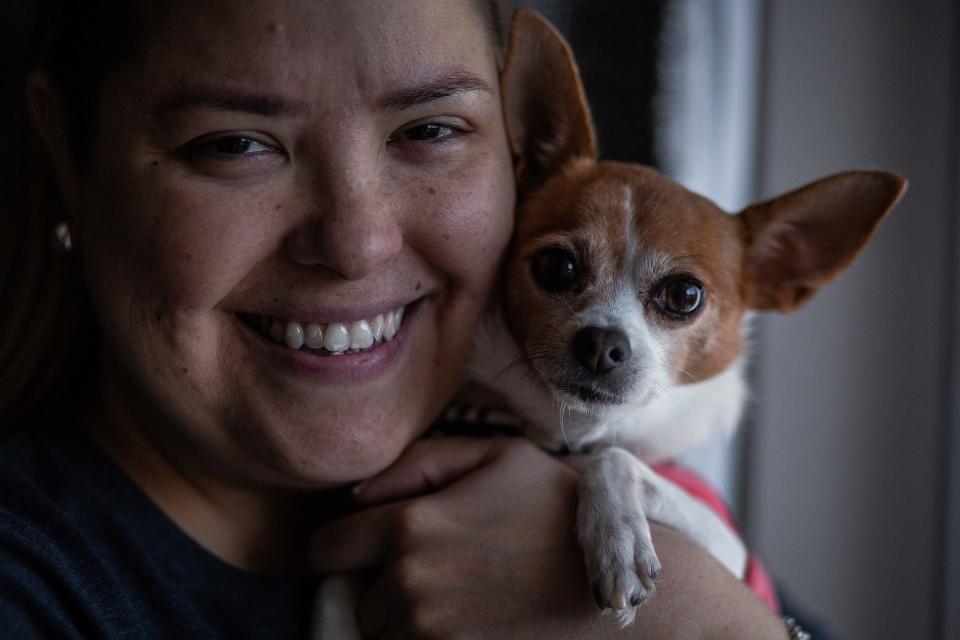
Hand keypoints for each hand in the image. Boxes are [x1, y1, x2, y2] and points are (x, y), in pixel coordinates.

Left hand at [312, 438, 786, 638]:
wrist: (619, 590)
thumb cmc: (561, 514)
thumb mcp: (498, 457)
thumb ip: (419, 462)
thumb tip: (354, 493)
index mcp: (410, 527)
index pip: (329, 547)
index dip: (346, 543)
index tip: (368, 545)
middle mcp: (409, 585)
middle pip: (360, 596)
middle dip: (387, 583)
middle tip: (443, 568)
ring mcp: (430, 635)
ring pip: (384, 633)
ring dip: (408, 619)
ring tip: (465, 596)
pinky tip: (472, 621)